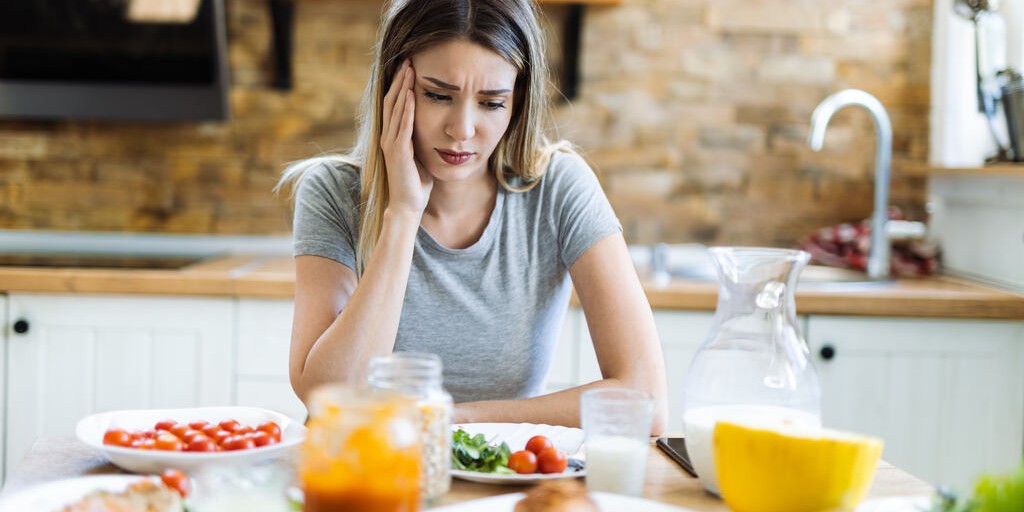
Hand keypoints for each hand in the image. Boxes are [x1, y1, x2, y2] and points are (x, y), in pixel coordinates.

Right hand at [380, 60, 432, 217]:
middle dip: (400, 79)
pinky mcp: (397, 152)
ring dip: (402, 88)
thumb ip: (421, 139)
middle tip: (408, 59)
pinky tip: (411, 95)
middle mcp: (388, 136)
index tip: (410, 67)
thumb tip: (434, 126)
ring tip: (409, 69)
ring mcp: (390, 144)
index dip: (401, 85)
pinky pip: (402, 126)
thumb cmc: (416, 183)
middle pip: (392, 101)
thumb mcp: (420, 154)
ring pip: (395, 109)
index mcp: (393, 136)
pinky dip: (406, 109)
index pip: (395, 104)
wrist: (408, 206)